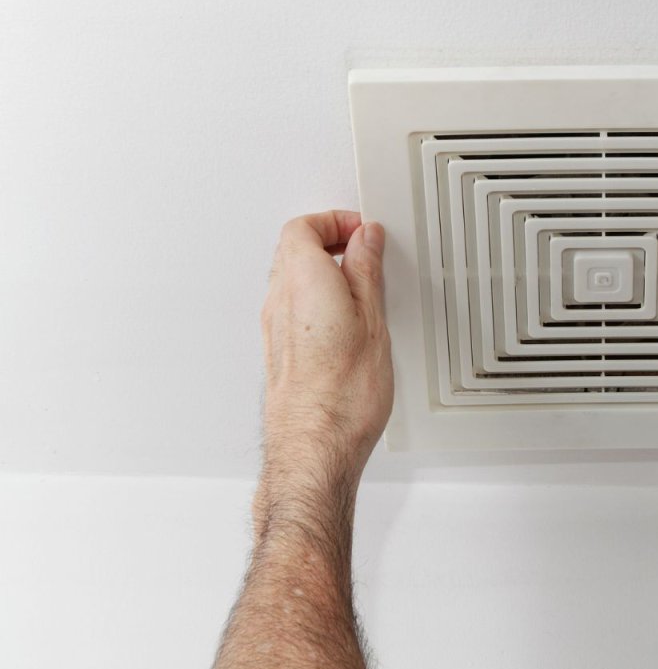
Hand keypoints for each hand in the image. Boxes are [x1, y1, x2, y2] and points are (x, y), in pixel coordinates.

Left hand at [259, 211, 392, 503]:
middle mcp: (279, 301)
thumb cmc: (342, 395)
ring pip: (290, 278)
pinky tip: (345, 317)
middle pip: (291, 250)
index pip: (303, 227)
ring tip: (359, 282)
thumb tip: (366, 241)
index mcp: (302, 281)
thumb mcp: (373, 319)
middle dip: (328, 240)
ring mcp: (274, 328)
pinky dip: (317, 298)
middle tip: (363, 248)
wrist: (315, 448)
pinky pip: (293, 307)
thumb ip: (366, 272)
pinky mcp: (279, 352)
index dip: (334, 220)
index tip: (363, 229)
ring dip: (322, 271)